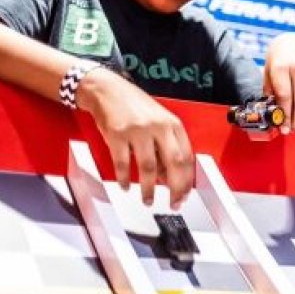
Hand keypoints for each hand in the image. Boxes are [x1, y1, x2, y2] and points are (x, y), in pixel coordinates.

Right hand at [77, 68, 193, 208]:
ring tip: (148, 200)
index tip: (184, 194)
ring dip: (149, 188)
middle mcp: (158, 126)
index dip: (187, 179)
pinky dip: (124, 178)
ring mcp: (138, 130)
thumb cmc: (134, 107)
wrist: (107, 90)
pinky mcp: (117, 134)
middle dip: (176, 188)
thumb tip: (169, 177)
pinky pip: (122, 163)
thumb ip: (165, 147)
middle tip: (173, 203)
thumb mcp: (158, 122)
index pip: (187, 157)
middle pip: (174, 163)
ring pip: (148, 167)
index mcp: (172, 124)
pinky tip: (126, 186)